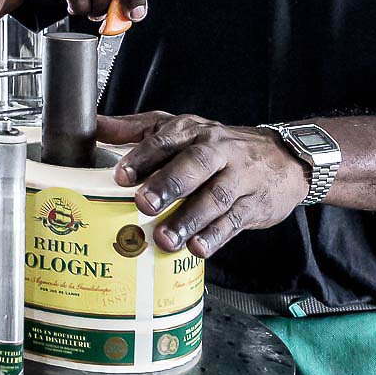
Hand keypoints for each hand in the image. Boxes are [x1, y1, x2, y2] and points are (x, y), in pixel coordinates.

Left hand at [98, 112, 310, 256]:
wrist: (283, 157)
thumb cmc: (216, 145)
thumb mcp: (177, 129)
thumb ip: (133, 130)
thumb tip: (92, 125)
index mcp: (192, 131)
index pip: (166, 139)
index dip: (143, 157)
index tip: (122, 176)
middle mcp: (218, 151)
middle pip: (195, 165)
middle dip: (169, 185)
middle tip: (144, 205)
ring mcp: (239, 178)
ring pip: (214, 198)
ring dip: (188, 219)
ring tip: (164, 238)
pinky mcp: (253, 205)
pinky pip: (233, 221)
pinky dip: (215, 236)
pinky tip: (197, 249)